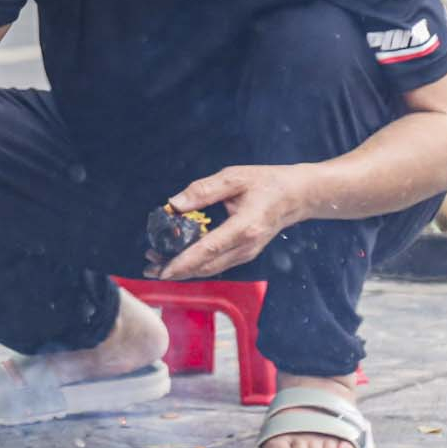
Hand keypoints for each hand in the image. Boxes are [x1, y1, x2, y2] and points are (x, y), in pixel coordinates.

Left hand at [149, 164, 315, 280]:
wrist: (298, 196)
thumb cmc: (267, 183)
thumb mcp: (234, 177)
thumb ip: (203, 190)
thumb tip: (174, 204)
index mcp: (245, 227)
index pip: (209, 250)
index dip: (184, 262)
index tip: (163, 270)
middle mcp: (246, 246)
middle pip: (206, 266)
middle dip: (176, 269)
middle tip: (148, 265)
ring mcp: (247, 253)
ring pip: (210, 269)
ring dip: (184, 269)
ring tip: (156, 262)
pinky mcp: (245, 254)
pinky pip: (217, 264)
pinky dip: (196, 264)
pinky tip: (178, 258)